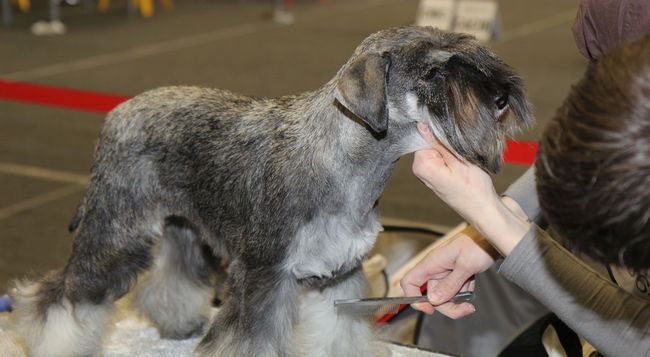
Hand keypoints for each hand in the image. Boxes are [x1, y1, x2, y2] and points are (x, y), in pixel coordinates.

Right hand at [400, 226, 498, 317]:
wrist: (491, 237)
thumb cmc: (478, 244)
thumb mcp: (465, 265)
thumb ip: (450, 284)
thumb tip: (433, 300)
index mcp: (432, 264)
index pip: (409, 282)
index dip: (414, 298)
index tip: (430, 308)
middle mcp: (435, 269)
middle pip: (431, 296)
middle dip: (448, 306)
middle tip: (466, 308)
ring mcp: (445, 273)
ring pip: (444, 296)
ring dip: (458, 300)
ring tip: (471, 294)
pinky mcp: (454, 275)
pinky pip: (454, 291)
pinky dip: (464, 293)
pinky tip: (471, 284)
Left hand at [413, 123, 530, 254]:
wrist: (484, 209)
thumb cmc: (474, 189)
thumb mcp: (459, 159)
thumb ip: (438, 142)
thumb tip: (422, 125)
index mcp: (422, 165)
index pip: (424, 135)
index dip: (441, 133)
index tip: (455, 140)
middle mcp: (420, 170)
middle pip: (430, 142)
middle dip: (446, 142)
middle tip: (462, 153)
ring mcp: (428, 173)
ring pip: (438, 149)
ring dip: (452, 150)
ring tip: (463, 161)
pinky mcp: (437, 175)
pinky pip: (442, 157)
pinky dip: (453, 157)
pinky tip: (462, 165)